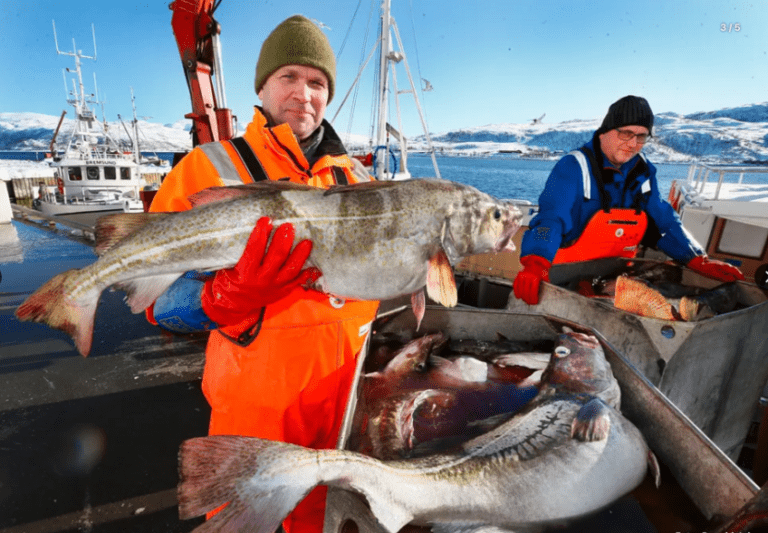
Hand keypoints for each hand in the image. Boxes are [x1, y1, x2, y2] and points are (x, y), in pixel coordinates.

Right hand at [201, 217, 320, 325]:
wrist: (232, 305)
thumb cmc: (229, 280)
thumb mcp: (227, 267)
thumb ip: (240, 252)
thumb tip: (252, 230)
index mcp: (245, 272)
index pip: (254, 250)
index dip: (260, 234)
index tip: (266, 220)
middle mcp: (261, 280)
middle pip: (276, 258)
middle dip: (283, 241)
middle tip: (289, 226)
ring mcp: (274, 287)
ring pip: (290, 270)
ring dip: (300, 255)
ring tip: (307, 242)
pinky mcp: (282, 292)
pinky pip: (297, 283)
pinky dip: (307, 275)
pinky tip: (316, 267)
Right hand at [513, 255, 550, 304]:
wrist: (535, 261)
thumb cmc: (541, 270)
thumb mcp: (546, 276)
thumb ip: (546, 284)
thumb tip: (547, 292)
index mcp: (535, 277)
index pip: (533, 291)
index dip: (533, 298)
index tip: (534, 302)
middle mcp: (528, 276)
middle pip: (526, 291)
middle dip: (528, 299)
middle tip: (529, 303)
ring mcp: (522, 276)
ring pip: (520, 289)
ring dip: (522, 296)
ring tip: (525, 300)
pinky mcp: (518, 275)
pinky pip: (515, 285)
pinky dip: (516, 291)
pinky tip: (518, 296)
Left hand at [687, 255, 743, 281]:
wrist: (697, 262)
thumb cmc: (704, 268)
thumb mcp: (715, 274)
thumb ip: (724, 277)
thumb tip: (732, 279)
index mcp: (723, 266)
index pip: (734, 271)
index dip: (739, 275)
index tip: (743, 279)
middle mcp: (723, 264)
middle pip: (734, 269)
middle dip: (738, 274)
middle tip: (742, 279)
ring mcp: (721, 264)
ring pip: (730, 268)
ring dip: (735, 273)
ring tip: (737, 277)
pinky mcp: (718, 265)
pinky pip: (727, 268)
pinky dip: (730, 271)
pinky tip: (729, 274)